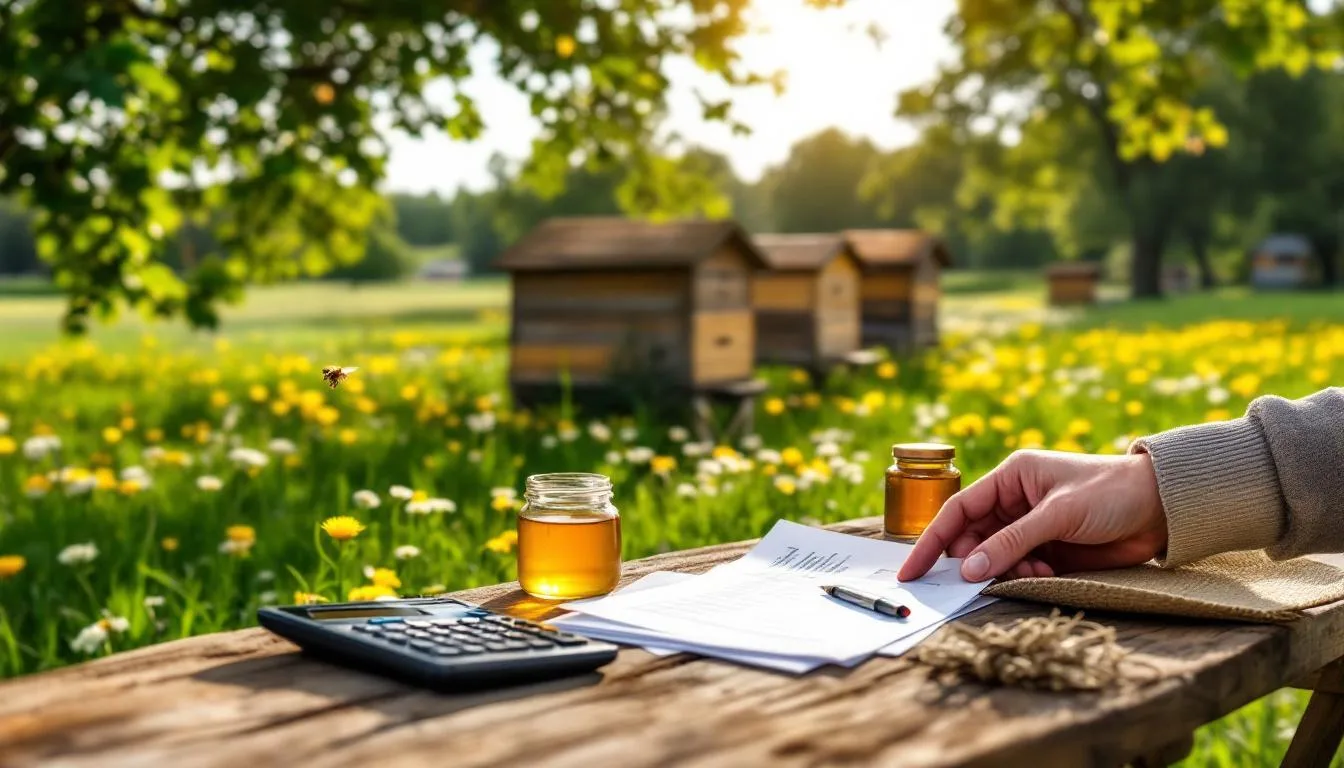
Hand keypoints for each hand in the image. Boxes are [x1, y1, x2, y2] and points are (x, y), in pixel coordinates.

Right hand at [896, 450, 1167, 582]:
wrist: (1164, 508)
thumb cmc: (1111, 493)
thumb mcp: (1057, 514)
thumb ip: (1011, 542)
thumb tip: (968, 569)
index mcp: (1011, 477)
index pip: (959, 510)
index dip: (932, 539)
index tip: (912, 569)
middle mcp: (1015, 500)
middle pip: (973, 537)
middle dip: (972, 559)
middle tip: (973, 581)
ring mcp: (1032, 526)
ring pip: (996, 556)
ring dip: (1004, 569)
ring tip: (1032, 570)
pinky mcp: (1050, 549)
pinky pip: (1020, 567)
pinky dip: (1024, 575)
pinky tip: (1046, 572)